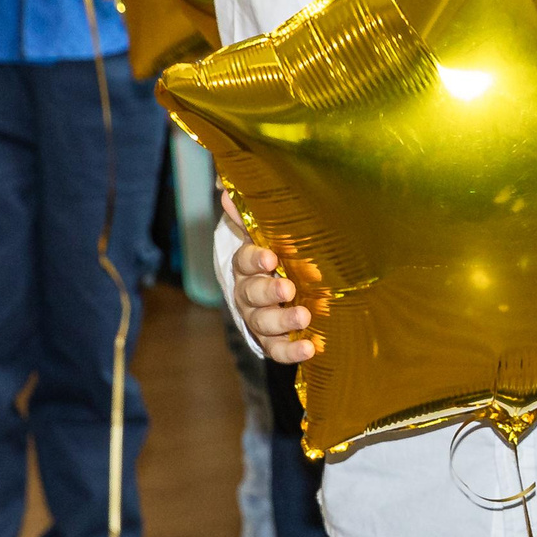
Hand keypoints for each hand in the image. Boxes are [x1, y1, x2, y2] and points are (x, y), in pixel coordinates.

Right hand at [226, 190, 316, 363]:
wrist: (281, 293)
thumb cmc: (277, 256)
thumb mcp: (266, 234)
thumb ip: (251, 213)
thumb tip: (227, 184)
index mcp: (248, 264)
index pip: (244, 260)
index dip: (254, 260)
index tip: (270, 257)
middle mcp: (250, 293)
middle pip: (250, 294)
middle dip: (268, 291)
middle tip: (287, 288)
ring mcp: (261, 318)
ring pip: (262, 323)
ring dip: (281, 322)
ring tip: (303, 317)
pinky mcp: (274, 340)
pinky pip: (277, 349)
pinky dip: (291, 351)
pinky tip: (310, 348)